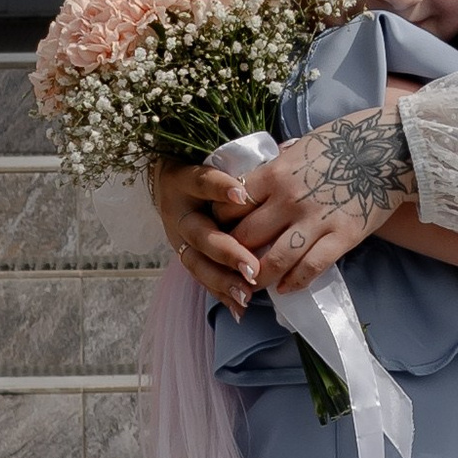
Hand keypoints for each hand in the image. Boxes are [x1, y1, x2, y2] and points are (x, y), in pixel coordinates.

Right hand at [151, 159, 257, 309]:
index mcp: (185, 180)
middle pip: (199, 234)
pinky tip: (241, 309)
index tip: (243, 196)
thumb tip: (289, 148)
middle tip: (251, 266)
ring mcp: (178, 239)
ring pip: (197, 263)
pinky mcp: (184, 257)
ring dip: (223, 280)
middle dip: (226, 252)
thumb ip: (246, 164)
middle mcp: (179, 212)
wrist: (169, 183)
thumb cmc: (205, 168)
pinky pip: (202, 279)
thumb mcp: (217, 159)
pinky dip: (222, 294)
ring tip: (247, 294)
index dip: (219, 190)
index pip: (202, 182)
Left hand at [227, 88, 416, 290]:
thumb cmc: (345, 140)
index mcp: (275, 173)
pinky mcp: (343, 236)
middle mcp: (289, 199)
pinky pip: (311, 267)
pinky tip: (286, 288)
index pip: (231, 205)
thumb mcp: (300, 146)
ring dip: (258, 278)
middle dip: (234, 254)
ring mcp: (316, 220)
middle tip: (232, 263)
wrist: (391, 146)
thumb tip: (254, 184)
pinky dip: (294, 282)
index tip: (223, 230)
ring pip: (274, 261)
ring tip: (253, 286)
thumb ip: (276, 169)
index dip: (221, 222)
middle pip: (246, 237)